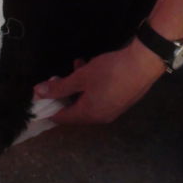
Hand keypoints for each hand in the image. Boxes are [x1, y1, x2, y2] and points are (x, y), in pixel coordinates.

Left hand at [34, 40, 165, 125]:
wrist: (144, 63)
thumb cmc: (109, 71)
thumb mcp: (80, 77)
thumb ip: (59, 87)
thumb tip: (38, 93)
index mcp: (88, 114)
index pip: (62, 118)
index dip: (49, 108)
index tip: (40, 97)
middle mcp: (101, 117)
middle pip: (75, 110)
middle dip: (65, 93)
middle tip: (59, 77)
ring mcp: (113, 110)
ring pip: (88, 101)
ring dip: (79, 86)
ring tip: (77, 66)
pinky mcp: (122, 101)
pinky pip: (100, 97)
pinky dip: (92, 86)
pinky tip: (93, 68)